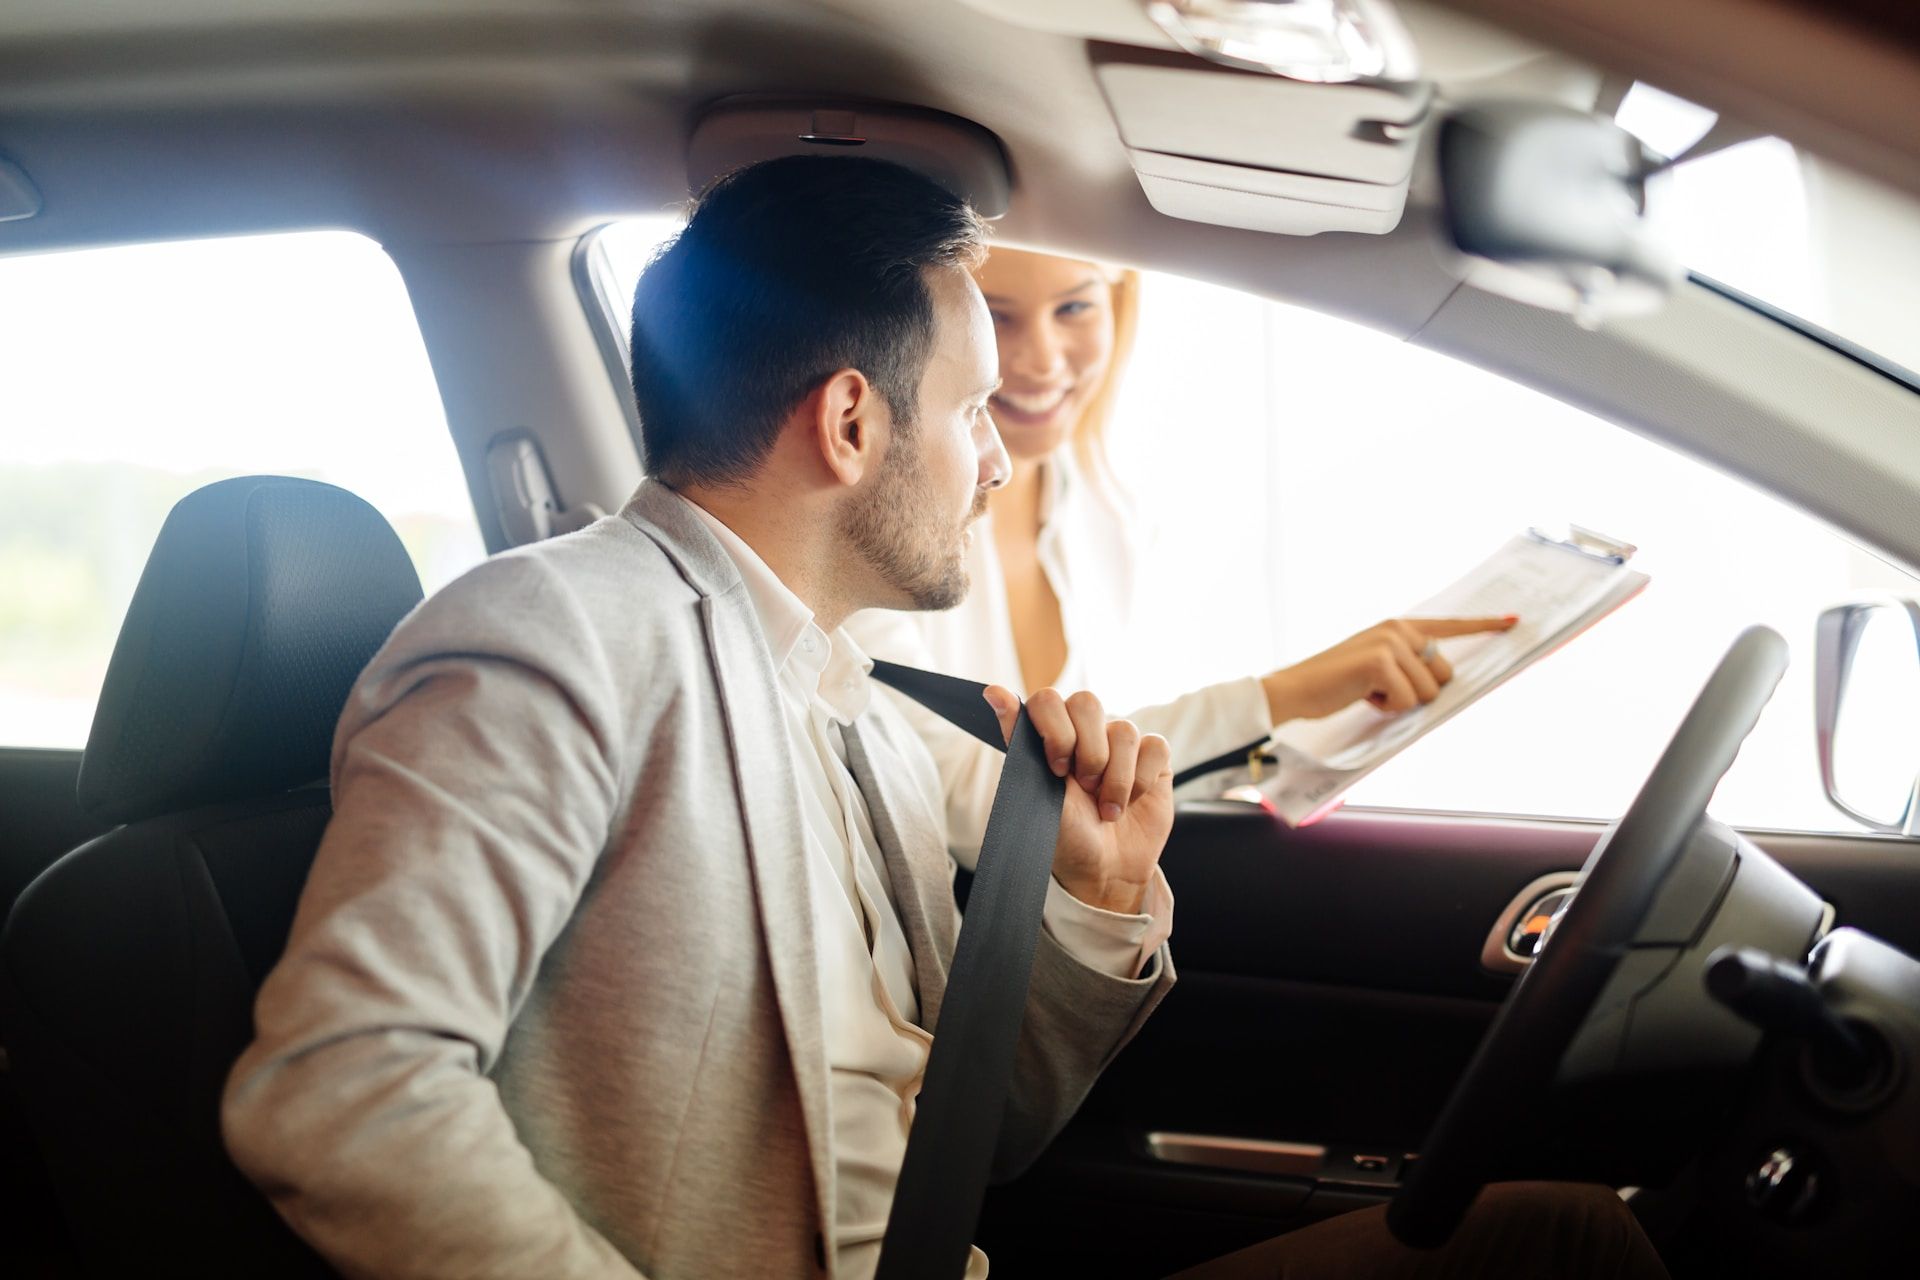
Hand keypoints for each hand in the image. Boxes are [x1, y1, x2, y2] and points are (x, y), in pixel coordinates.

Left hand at [983, 687, 1172, 915]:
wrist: (1106, 870)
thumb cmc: (1066, 834)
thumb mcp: (1036, 792)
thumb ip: (1018, 740)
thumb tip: (992, 692)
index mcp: (1051, 735)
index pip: (1048, 700)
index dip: (1055, 730)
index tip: (1057, 769)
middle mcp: (1086, 732)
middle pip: (1088, 703)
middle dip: (1088, 752)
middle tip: (1085, 787)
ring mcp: (1120, 743)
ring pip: (1124, 730)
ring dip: (1116, 778)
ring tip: (1108, 809)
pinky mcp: (1152, 757)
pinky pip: (1154, 746)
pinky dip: (1142, 780)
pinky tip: (1132, 801)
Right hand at [1261, 615, 1518, 722]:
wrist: (1296, 688)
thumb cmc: (1336, 684)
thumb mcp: (1376, 667)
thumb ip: (1408, 664)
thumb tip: (1442, 681)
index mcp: (1399, 627)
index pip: (1449, 627)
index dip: (1484, 626)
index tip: (1514, 621)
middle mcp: (1399, 629)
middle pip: (1444, 675)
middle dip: (1418, 692)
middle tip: (1379, 690)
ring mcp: (1391, 643)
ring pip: (1428, 692)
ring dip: (1400, 703)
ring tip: (1366, 692)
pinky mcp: (1382, 661)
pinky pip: (1408, 700)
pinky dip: (1385, 707)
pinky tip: (1361, 696)